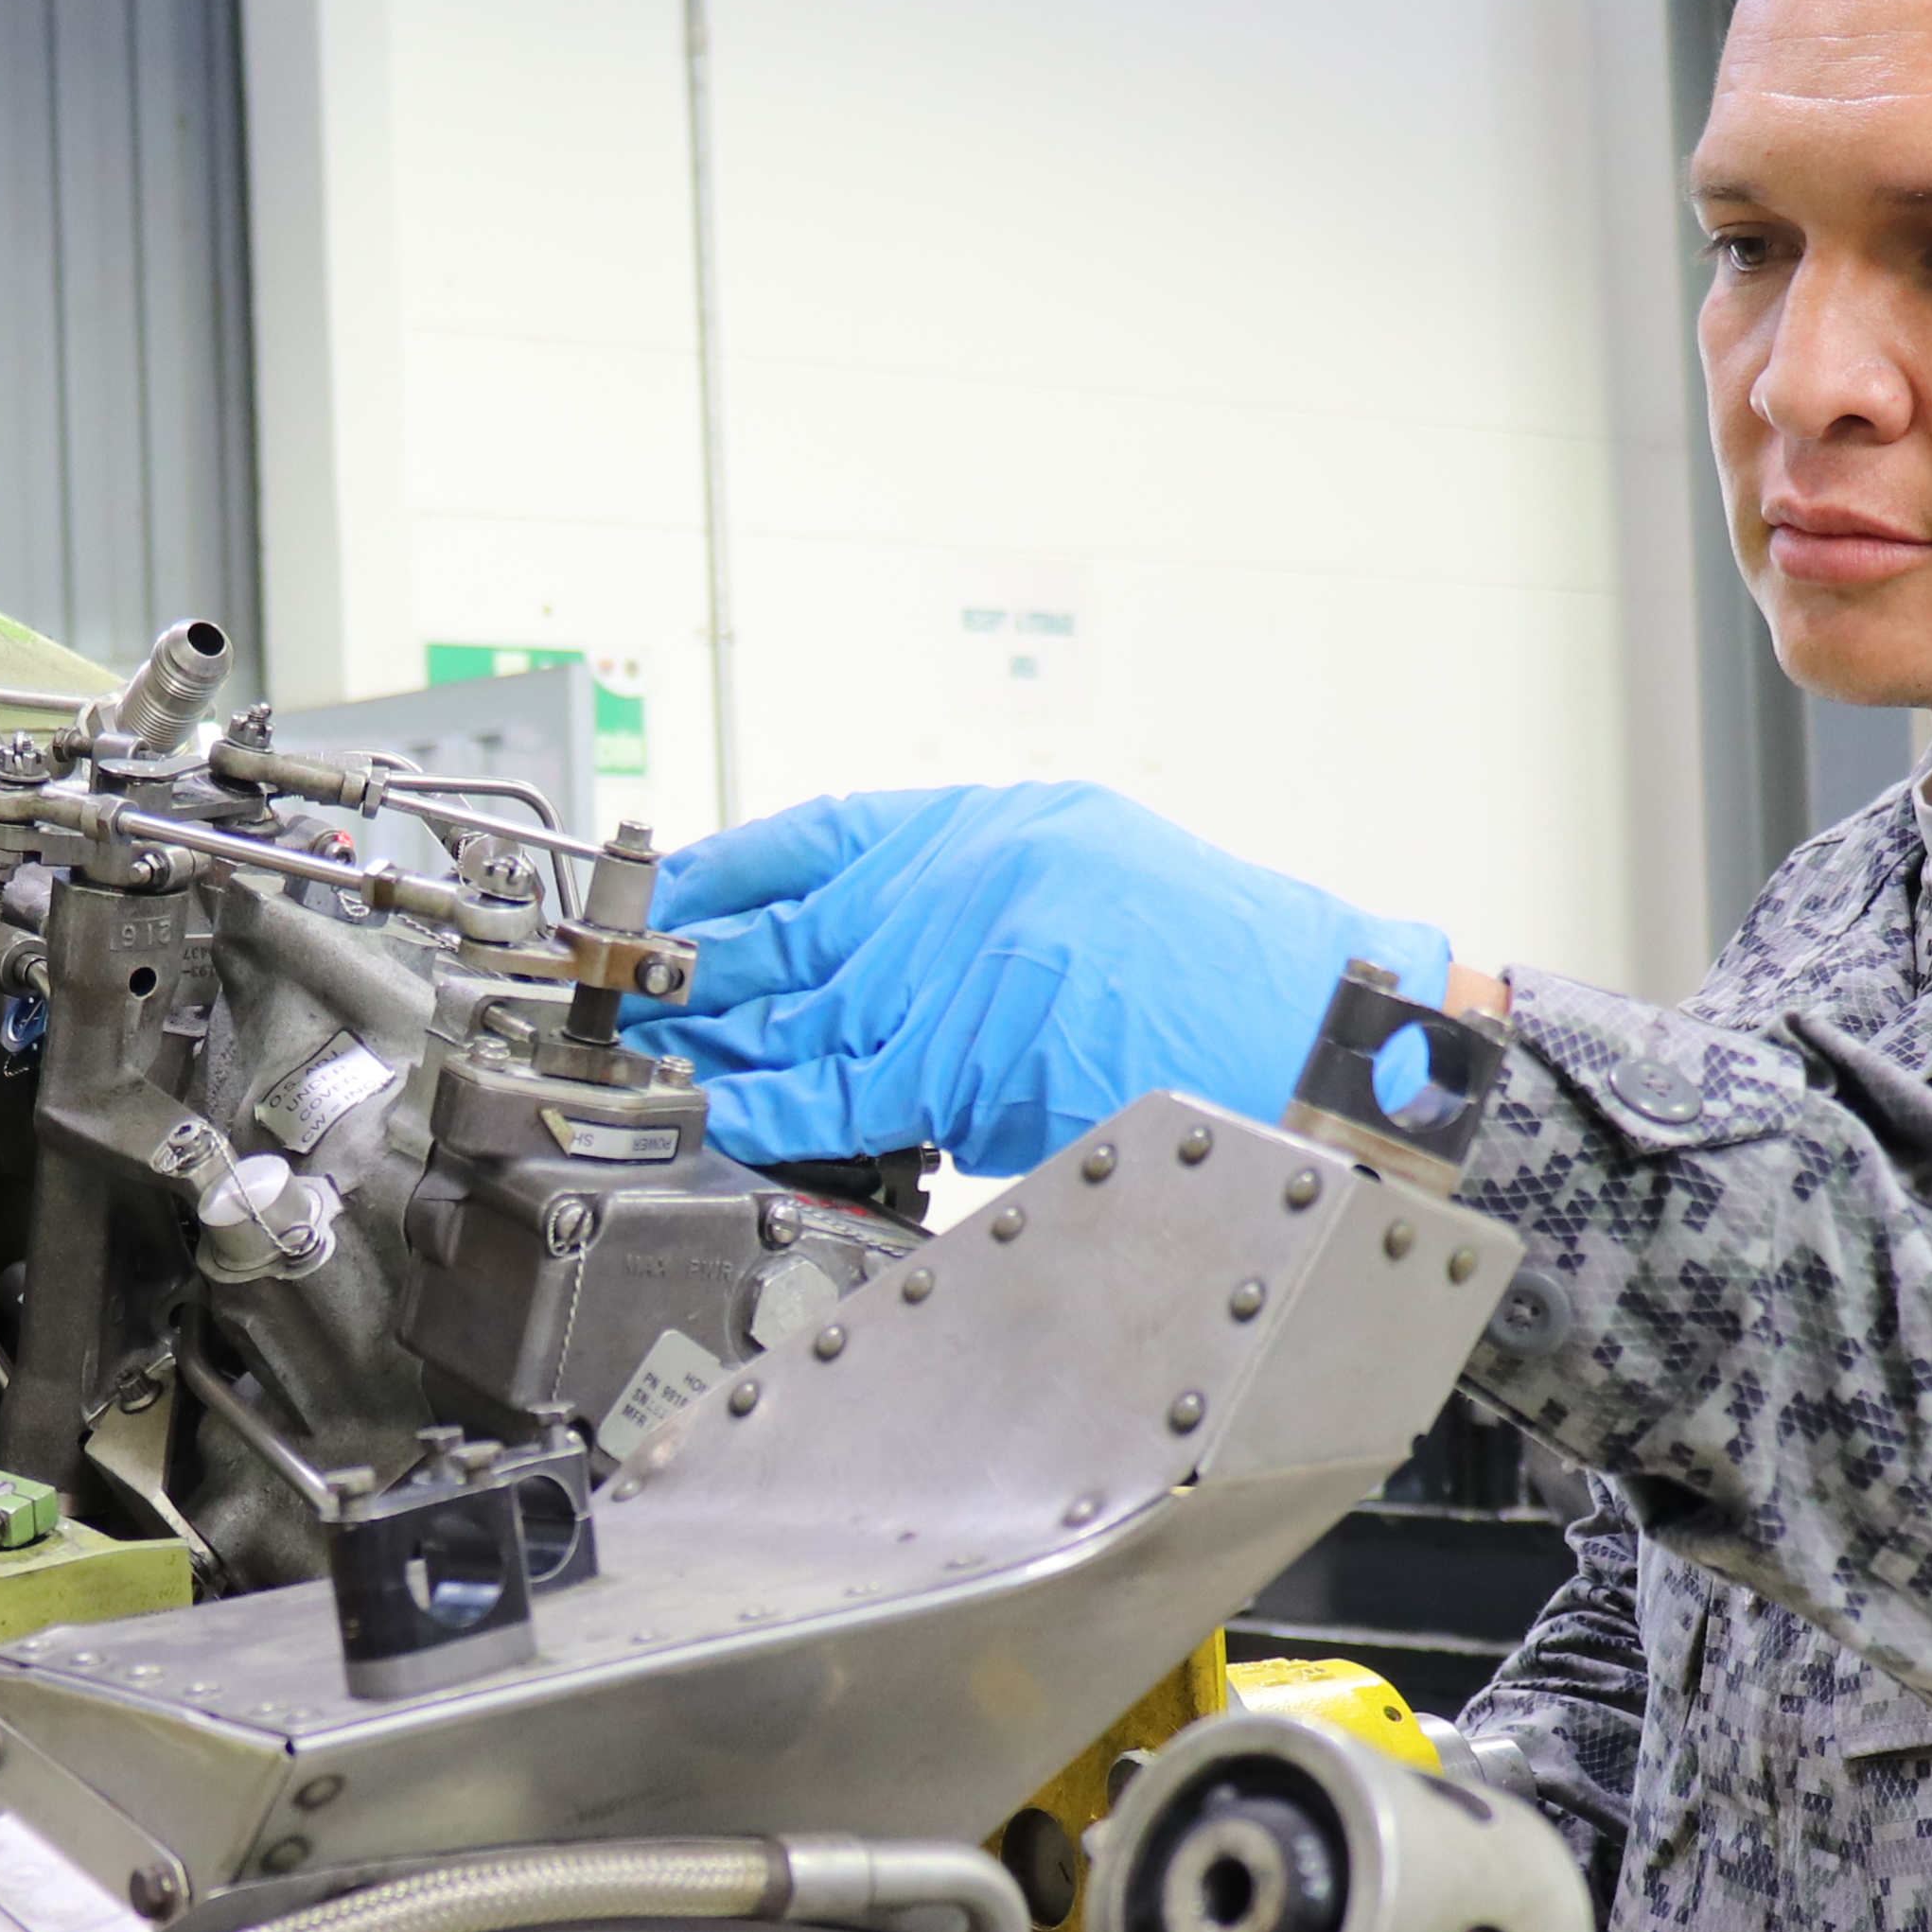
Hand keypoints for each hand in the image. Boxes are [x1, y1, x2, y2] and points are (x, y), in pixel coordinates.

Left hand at [623, 782, 1449, 1174]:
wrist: (1318, 1033)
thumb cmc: (1229, 971)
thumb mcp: (1088, 877)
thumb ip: (973, 916)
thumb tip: (880, 979)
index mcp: (992, 827)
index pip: (819, 837)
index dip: (722, 869)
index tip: (658, 891)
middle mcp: (964, 882)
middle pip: (788, 927)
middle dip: (692, 960)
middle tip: (613, 983)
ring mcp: (964, 967)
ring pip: (799, 1005)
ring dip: (711, 1034)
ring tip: (640, 1050)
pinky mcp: (971, 1058)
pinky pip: (838, 1085)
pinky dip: (767, 1098)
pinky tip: (713, 1104)